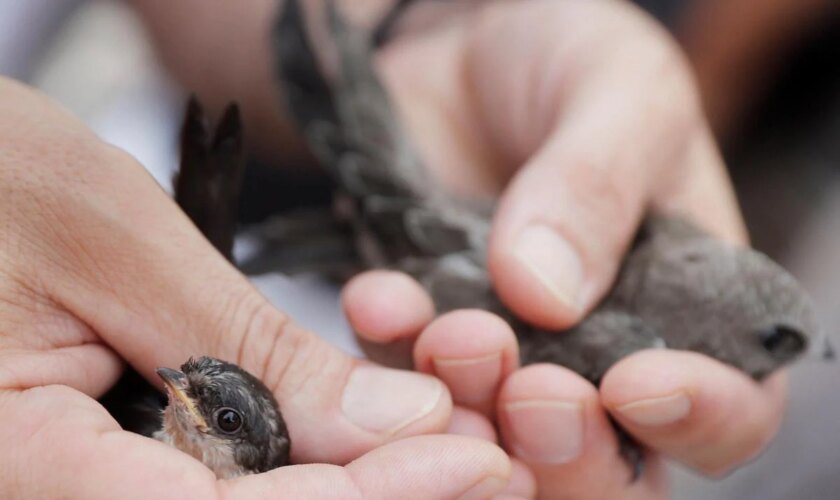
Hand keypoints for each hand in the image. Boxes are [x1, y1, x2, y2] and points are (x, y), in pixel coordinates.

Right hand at [0, 78, 511, 498]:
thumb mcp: (112, 237)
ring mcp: (77, 484)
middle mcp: (48, 498)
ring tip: (442, 435)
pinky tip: (358, 423)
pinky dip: (296, 456)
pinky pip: (210, 482)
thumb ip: (245, 345)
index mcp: (16, 469)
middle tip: (483, 455)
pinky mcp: (103, 465)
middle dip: (373, 495)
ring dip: (346, 479)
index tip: (474, 459)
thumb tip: (396, 422)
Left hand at [340, 1, 786, 497]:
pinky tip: (377, 297)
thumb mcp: (613, 90)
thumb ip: (598, 184)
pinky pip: (404, 373)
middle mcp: (603, 349)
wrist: (460, 51)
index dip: (699, 419)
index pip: (731, 407)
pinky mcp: (428, 333)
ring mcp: (509, 350)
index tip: (637, 385)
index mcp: (695, 303)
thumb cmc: (565, 60)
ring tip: (446, 333)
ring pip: (498, 438)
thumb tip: (550, 297)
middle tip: (529, 387)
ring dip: (471, 408)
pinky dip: (391, 351)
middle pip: (609, 461)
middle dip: (570, 445)